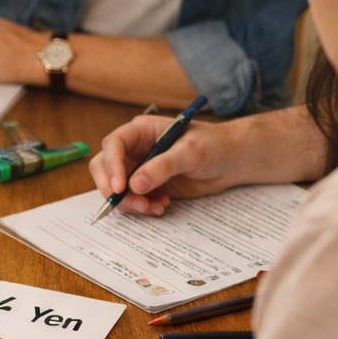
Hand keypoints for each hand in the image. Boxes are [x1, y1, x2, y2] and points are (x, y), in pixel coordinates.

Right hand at [89, 114, 245, 215]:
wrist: (232, 160)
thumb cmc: (214, 145)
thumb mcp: (190, 152)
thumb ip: (163, 167)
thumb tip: (136, 184)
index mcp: (140, 132)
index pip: (113, 145)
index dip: (111, 166)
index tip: (120, 187)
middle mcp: (135, 149)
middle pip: (105, 167)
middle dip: (113, 188)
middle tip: (131, 203)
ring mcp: (140, 169)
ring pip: (117, 188)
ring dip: (130, 202)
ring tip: (154, 207)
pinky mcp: (149, 186)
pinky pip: (133, 199)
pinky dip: (143, 207)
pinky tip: (163, 205)